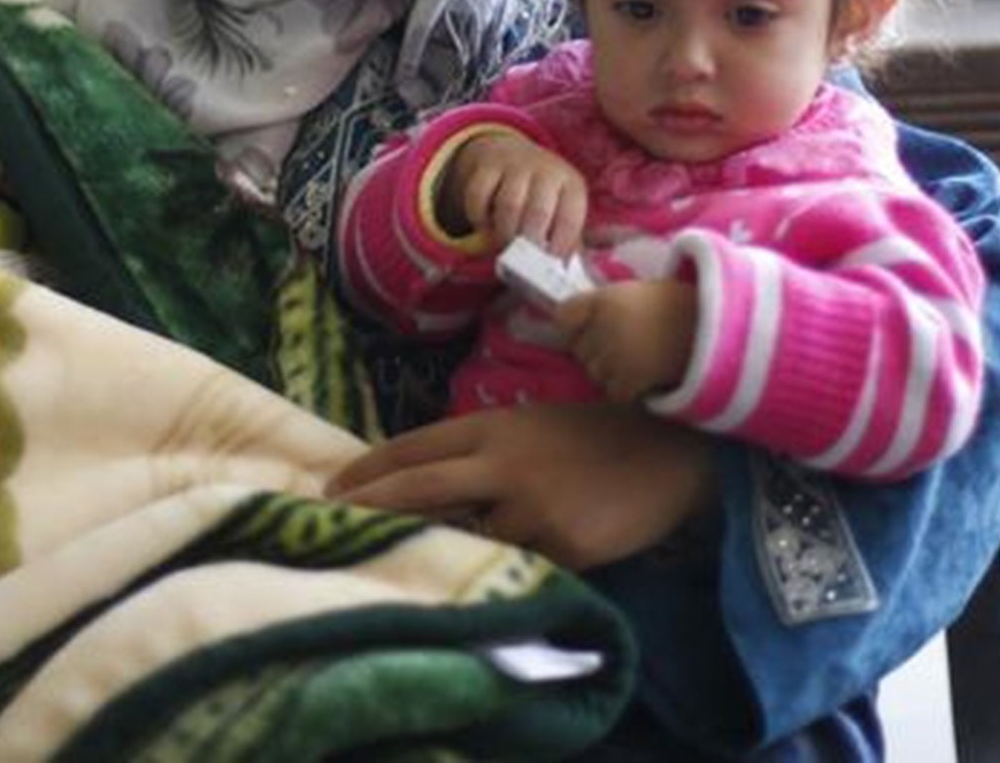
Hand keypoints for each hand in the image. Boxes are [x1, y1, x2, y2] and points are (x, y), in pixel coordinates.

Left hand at [325, 400, 715, 569]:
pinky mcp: (562, 547)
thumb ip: (481, 451)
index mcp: (492, 427)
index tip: (330, 491)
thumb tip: (424, 485)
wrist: (670, 454)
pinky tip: (492, 573)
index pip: (413, 448)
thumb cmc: (594, 436)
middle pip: (418, 488)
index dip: (368, 471)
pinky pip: (514, 564)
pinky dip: (499, 568)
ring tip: (413, 561)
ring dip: (440, 548)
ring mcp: (532, 508)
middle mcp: (503, 464)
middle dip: (369, 507)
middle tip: (329, 526)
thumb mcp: (529, 427)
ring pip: (464, 536)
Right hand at [438, 134, 586, 253]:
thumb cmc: (543, 195)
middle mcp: (547, 170)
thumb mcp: (562, 209)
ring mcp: (516, 164)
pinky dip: (478, 217)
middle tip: (522, 261)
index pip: (570, 220)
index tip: (548, 265)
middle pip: (538, 212)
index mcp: (572, 185)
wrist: (513, 154)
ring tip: (504, 245)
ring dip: (504, 233)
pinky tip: (485, 226)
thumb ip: (565, 240)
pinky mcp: (488, 165)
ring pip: (509, 205)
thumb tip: (564, 275)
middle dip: (529, 243)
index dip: (559, 247)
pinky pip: (478, 196)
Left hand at [556, 281, 697, 398]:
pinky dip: (627, 388)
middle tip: (624, 343)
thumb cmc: (674, 305)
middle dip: (595, 349)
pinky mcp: (630, 380)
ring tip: (638, 358)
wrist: (712, 326)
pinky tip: (645, 375)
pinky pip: (614, 391)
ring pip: (594, 373)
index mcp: (603, 300)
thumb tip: (575, 325)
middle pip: (579, 349)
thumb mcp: (633, 292)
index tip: (582, 329)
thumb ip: (603, 306)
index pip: (562, 316)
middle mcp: (603, 327)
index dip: (572, 325)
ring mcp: (614, 356)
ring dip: (610, 370)